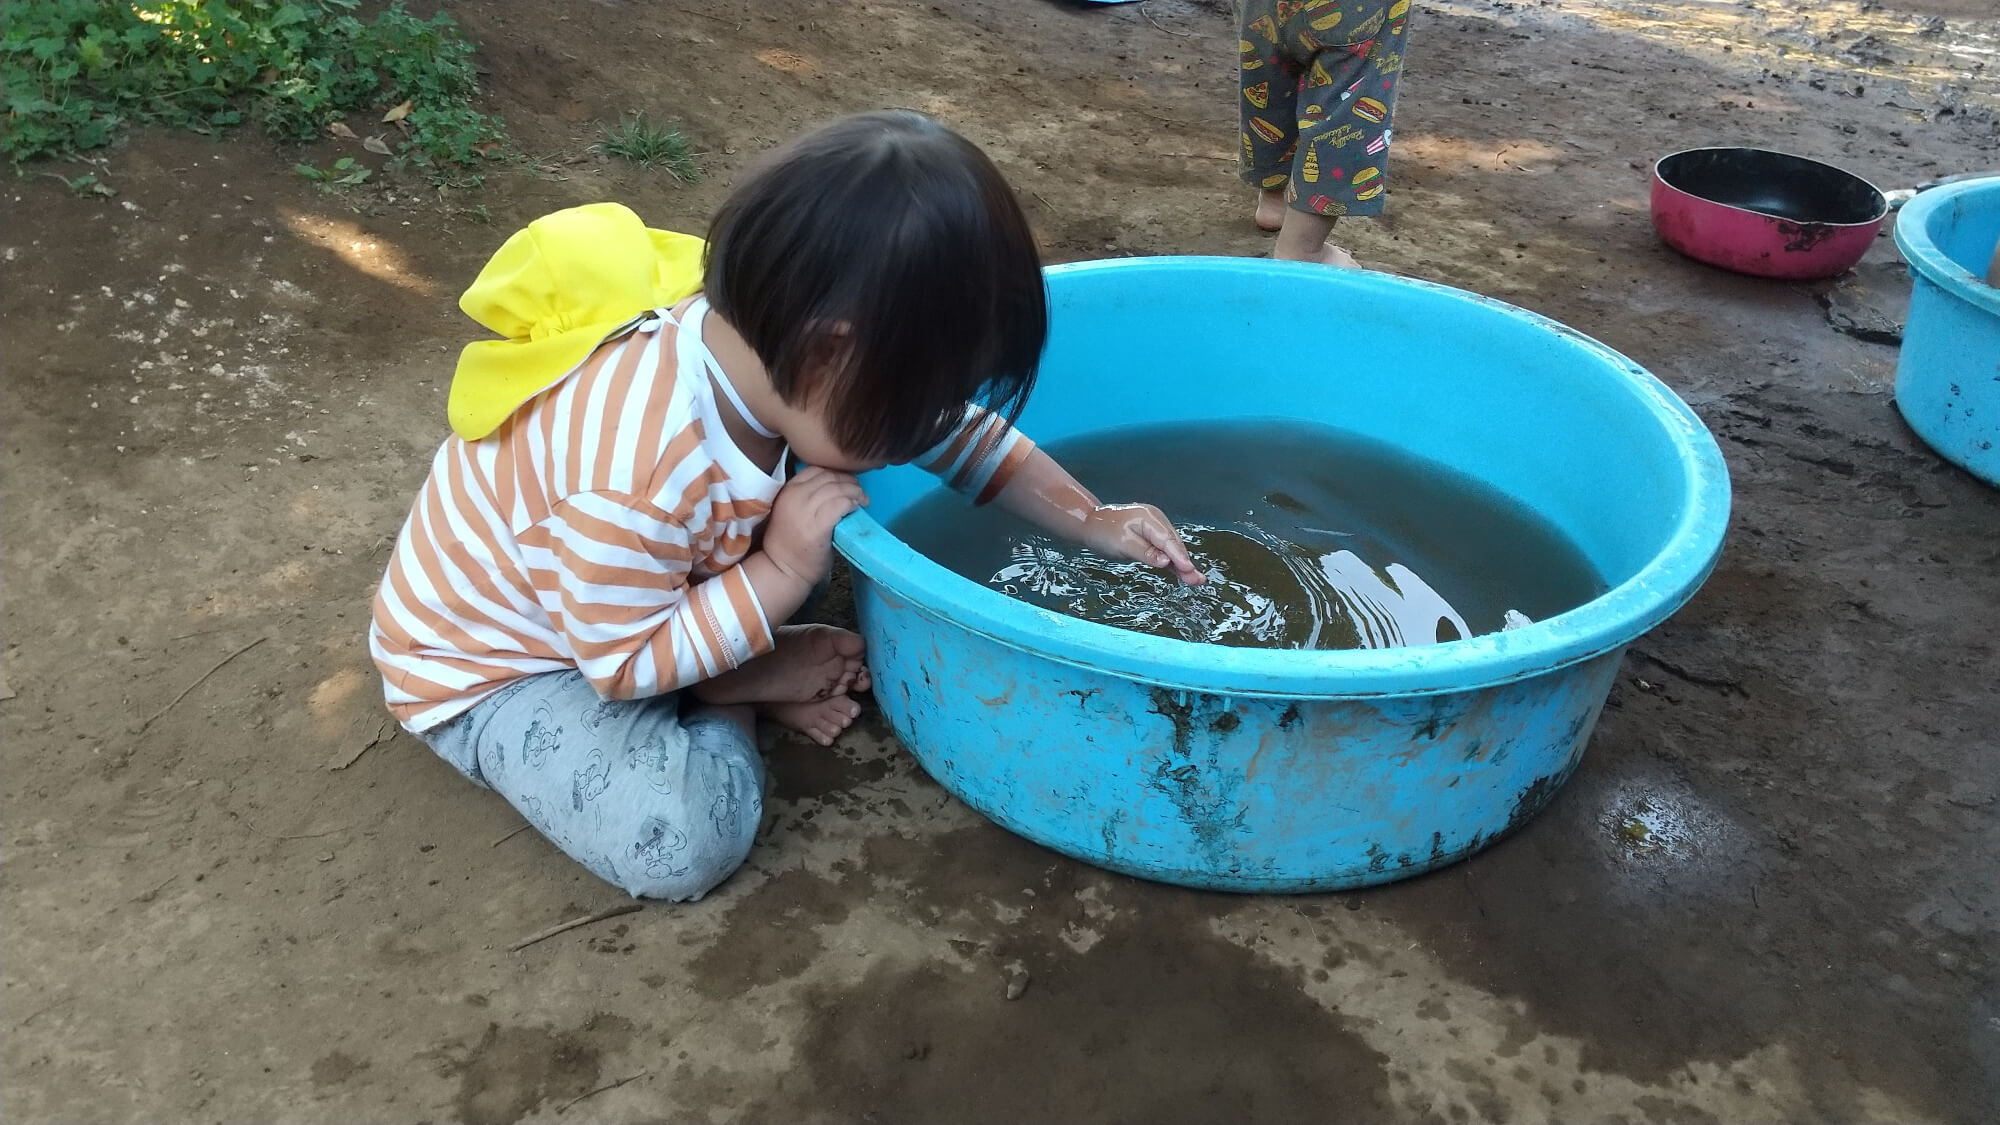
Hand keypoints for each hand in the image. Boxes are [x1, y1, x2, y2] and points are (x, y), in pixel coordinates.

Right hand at [763, 467, 867, 586]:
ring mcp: (805, 509)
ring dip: (855, 491)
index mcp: (788, 490)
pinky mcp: (818, 525)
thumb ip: (809, 497)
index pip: (816, 469)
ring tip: (863, 500)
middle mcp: (795, 495)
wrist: (782, 570)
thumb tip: (837, 487)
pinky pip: (841, 504)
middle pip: (829, 476)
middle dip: (849, 481)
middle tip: (859, 491)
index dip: (836, 472)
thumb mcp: (793, 511)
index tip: (847, 481)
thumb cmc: (790, 544)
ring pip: (838, 488)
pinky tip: (857, 508)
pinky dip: (852, 502)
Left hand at [1081, 503, 1203, 585]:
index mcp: (1149, 518)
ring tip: (1198, 581)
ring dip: (1183, 566)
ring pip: (1173, 550)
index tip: (1188, 568)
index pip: (1167, 539)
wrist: (1091, 525)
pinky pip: (1166, 553)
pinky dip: (1174, 564)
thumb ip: (1145, 553)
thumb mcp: (1122, 544)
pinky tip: (1186, 575)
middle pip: (1174, 545)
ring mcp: (1156, 530)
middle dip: (1185, 563)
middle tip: (1197, 580)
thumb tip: (1165, 561)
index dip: (1178, 555)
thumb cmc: (1104, 532)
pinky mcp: (1153, 540)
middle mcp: (1157, 522)